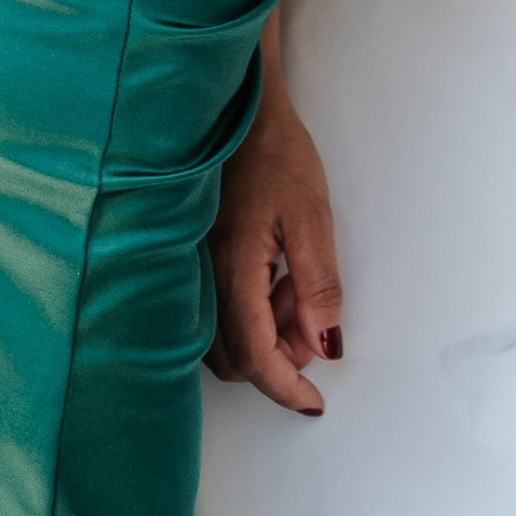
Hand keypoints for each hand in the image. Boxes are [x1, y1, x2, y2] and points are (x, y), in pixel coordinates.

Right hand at [206, 50, 342, 416]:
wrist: (240, 111)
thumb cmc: (278, 156)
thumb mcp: (313, 218)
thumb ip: (318, 287)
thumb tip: (324, 346)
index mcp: (233, 272)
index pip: (255, 357)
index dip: (285, 388)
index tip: (314, 403)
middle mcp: (201, 279)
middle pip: (233, 359)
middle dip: (278, 357)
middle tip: (312, 319)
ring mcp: (191, 270)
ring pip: (221, 339)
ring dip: (263, 335)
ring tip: (295, 288)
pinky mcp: (192, 260)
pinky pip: (214, 312)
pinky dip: (248, 314)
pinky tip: (275, 278)